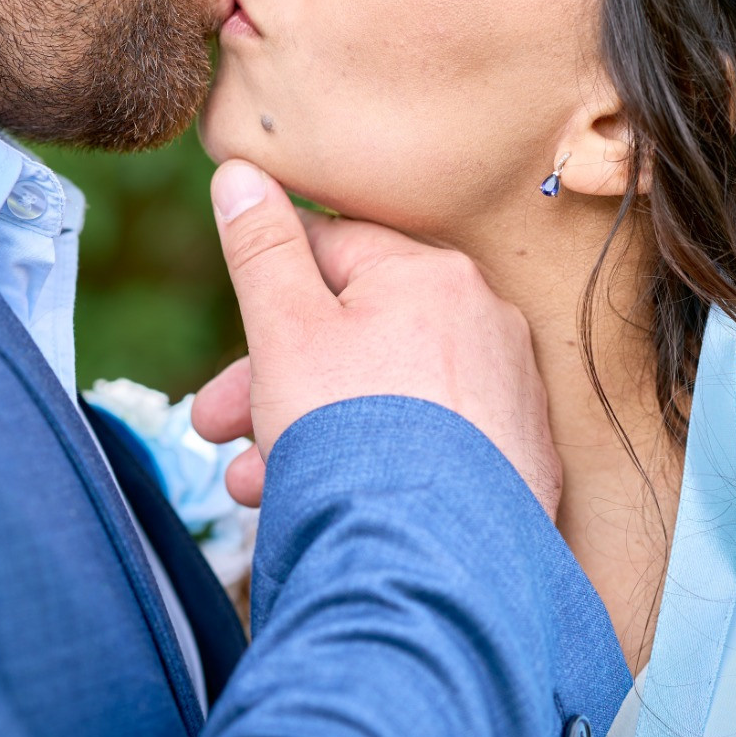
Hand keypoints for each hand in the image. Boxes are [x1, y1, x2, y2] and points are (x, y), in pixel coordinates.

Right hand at [191, 161, 561, 518]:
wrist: (434, 564)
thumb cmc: (353, 434)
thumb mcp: (284, 330)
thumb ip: (260, 248)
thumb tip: (240, 171)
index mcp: (431, 275)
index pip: (332, 249)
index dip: (267, 294)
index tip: (231, 342)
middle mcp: (484, 321)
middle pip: (354, 332)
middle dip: (272, 381)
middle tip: (215, 427)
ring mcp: (509, 394)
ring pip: (384, 394)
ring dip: (308, 432)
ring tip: (255, 485)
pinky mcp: (520, 461)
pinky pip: (429, 444)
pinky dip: (374, 463)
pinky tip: (327, 501)